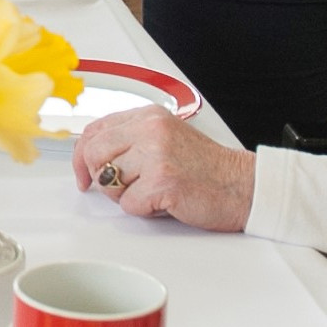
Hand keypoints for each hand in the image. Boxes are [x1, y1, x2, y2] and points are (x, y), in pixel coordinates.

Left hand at [71, 108, 252, 230]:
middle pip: (94, 154)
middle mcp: (151, 129)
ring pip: (108, 181)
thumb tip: (92, 157)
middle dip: (102, 178)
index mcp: (150, 116)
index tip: (84, 173)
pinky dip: (144, 211)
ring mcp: (156, 154)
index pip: (95, 129)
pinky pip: (129, 204)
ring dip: (126, 196)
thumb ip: (132, 141)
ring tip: (153, 192)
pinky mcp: (162, 181)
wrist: (243, 186)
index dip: (83, 156)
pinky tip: (165, 202)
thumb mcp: (167, 140)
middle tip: (124, 189)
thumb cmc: (208, 169)